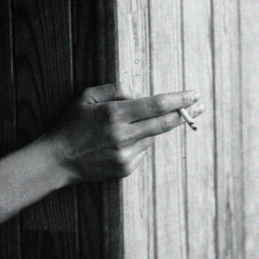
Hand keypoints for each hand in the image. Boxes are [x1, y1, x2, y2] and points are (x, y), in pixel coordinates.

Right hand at [45, 84, 203, 183]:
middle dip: (185, 114)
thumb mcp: (88, 97)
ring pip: (152, 136)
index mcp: (114, 113)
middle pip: (164, 123)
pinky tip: (118, 143)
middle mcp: (123, 135)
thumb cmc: (72, 124)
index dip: (178, 99)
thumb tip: (142, 94)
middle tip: (199, 106)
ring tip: (128, 127)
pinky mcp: (127, 168)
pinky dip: (138, 143)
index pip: (156, 104)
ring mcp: (126, 154)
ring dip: (150, 128)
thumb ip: (117, 90)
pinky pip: (142, 151)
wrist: (58, 160)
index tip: (194, 94)